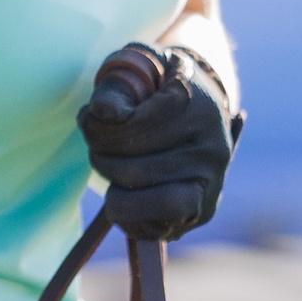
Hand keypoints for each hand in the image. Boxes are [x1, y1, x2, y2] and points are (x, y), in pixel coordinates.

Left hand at [78, 42, 240, 241]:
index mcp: (201, 110)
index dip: (98, 128)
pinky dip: (127, 213)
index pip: (133, 129)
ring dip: (113, 190)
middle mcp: (212, 150)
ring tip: (112, 170)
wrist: (201, 113)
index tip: (89, 118)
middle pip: (132, 170)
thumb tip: (102, 113)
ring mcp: (210, 186)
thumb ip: (116, 88)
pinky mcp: (201, 213)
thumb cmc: (161, 90)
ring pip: (141, 202)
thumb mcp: (141, 72)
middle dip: (101, 157)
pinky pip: (151, 227)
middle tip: (96, 144)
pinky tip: (127, 192)